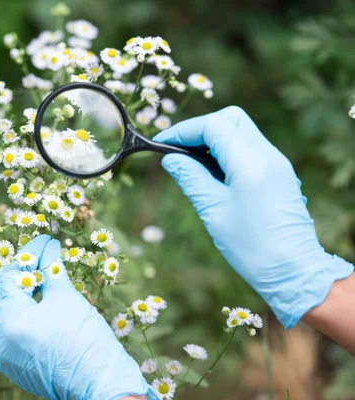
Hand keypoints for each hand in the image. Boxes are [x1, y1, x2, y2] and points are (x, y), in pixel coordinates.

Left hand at [0, 235, 156, 398]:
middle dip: (6, 275)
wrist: (97, 382)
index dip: (30, 256)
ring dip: (3, 297)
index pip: (11, 275)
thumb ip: (51, 270)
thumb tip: (48, 248)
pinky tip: (26, 311)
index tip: (46, 244)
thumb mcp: (66, 298)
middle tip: (30, 264)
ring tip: (28, 286)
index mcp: (7, 316)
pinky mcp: (8, 365)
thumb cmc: (83, 338)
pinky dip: (5, 319)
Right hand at [154, 106, 352, 327]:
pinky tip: (211, 173)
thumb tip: (170, 159)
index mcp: (251, 162)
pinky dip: (227, 152)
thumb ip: (190, 178)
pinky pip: (250, 149)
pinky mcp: (279, 175)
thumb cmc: (251, 246)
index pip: (213, 125)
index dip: (183, 130)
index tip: (161, 143)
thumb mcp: (213, 210)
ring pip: (241, 132)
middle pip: (230, 119)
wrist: (293, 270)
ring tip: (190, 163)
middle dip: (200, 128)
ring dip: (213, 139)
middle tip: (177, 149)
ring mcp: (277, 164)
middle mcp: (268, 155)